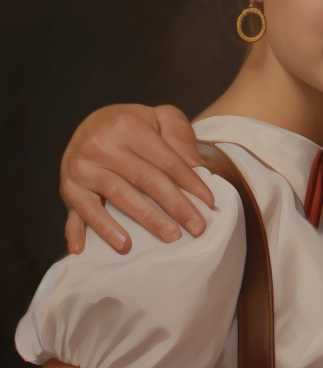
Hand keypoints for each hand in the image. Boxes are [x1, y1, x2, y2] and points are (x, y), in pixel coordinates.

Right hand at [60, 104, 215, 253]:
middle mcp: (99, 146)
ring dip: (143, 221)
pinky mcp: (68, 188)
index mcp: (126, 126)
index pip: (166, 160)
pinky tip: (83, 250)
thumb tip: (196, 165)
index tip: (210, 203)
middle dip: (175, 206)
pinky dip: (78, 232)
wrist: (93, 125)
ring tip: (169, 237)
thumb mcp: (160, 117)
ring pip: (117, 199)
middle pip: (145, 181)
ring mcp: (81, 169)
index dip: (190, 183)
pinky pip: (76, 213)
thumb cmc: (134, 125)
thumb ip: (180, 133)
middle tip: (197, 227)